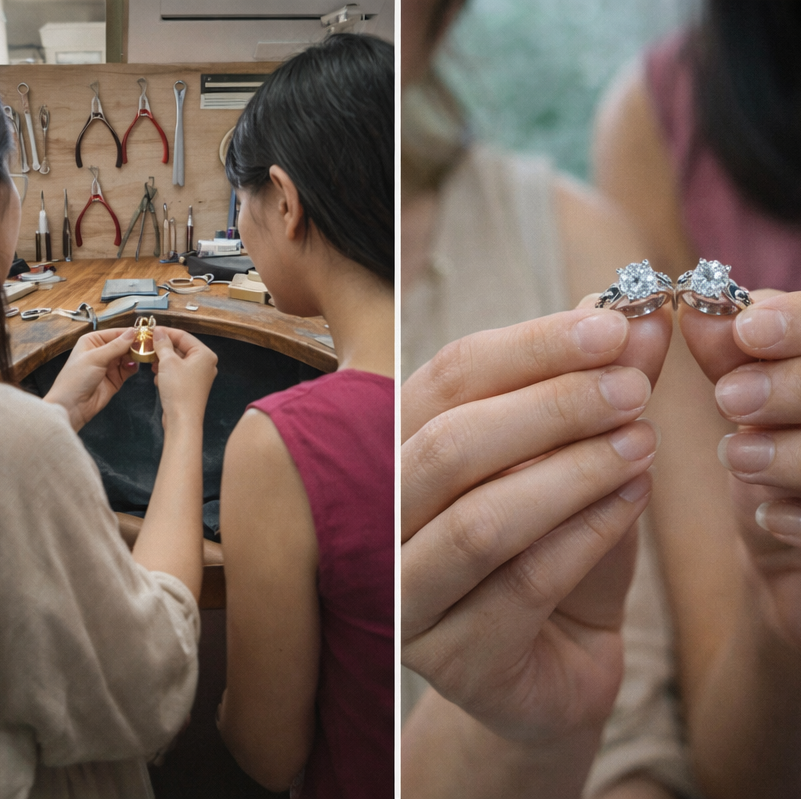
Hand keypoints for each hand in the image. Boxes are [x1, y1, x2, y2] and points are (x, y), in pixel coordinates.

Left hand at [44, 327, 138, 430]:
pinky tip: (134, 367)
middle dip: (135, 345)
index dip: (130, 333)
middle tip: (148, 346)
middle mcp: (102, 351)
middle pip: (124, 344)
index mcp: (92, 341)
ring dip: (136, 356)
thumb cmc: (76, 379)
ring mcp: (110, 365)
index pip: (116, 333)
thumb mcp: (96, 358)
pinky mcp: (116, 378)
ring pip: (129, 356)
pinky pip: (130, 368)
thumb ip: (116, 346)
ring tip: (143, 356)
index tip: (146, 333)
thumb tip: (132, 332)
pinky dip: (134, 367)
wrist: (73, 406)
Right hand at [151, 327, 217, 429]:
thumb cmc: (179, 391)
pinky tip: (158, 377)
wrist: (182, 420)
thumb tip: (159, 332)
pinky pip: (177, 372)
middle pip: (181, 347)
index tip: (150, 330)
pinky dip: (166, 372)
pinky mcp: (191, 385)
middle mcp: (205, 364)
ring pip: (177, 360)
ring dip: (163, 361)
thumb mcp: (167, 362)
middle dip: (163, 348)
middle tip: (147, 346)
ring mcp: (199, 375)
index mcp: (205, 354)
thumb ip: (162, 344)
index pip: (183, 335)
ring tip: (152, 363)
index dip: (165, 332)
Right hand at [402, 303, 671, 742]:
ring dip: (573, 471)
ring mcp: (405, 597)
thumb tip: (635, 315)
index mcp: (396, 453)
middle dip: (551, 406)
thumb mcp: (573, 456)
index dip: (530, 346)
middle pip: (451, 446)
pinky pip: (523, 584)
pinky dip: (587, 533)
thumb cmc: (554, 544)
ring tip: (641, 441)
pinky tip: (633, 500)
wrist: (559, 657)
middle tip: (631, 386)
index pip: (446, 380)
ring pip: (481, 520)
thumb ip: (593, 387)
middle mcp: (380, 524)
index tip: (611, 324)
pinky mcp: (452, 660)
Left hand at [680, 291, 800, 645]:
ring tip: (736, 455)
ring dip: (793, 453)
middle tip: (729, 397)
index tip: (747, 329)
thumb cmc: (775, 463)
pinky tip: (769, 517)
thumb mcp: (752, 403)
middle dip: (793, 386)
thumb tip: (698, 313)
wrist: (795, 560)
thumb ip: (732, 357)